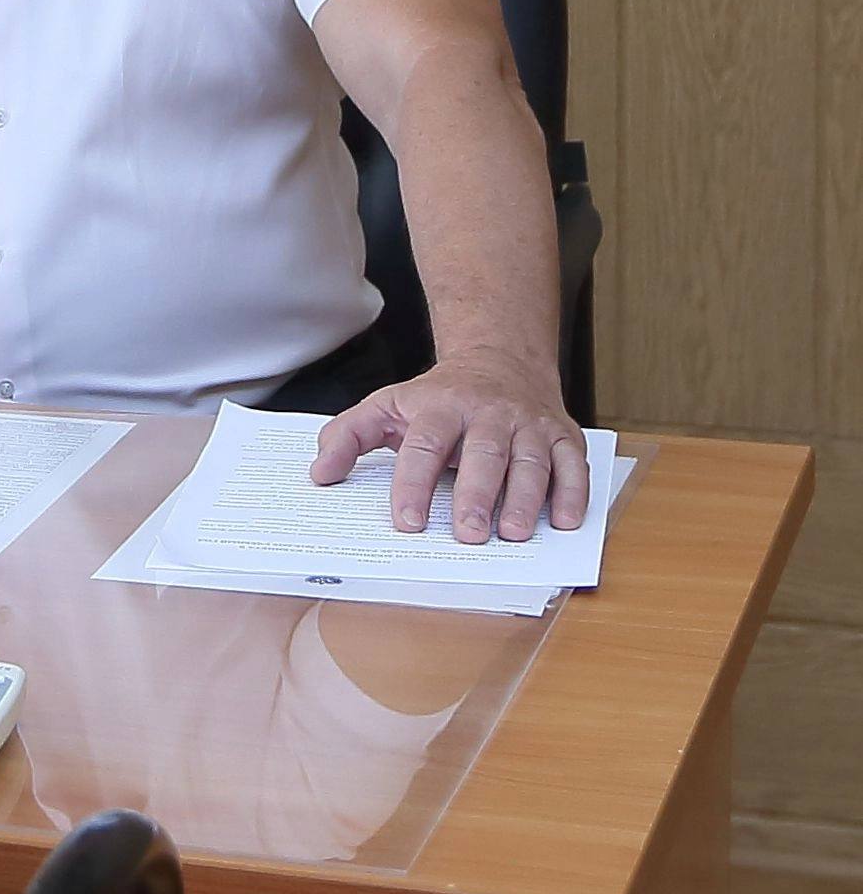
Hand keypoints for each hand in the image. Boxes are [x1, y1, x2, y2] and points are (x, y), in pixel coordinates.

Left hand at [309, 350, 587, 543]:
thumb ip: (347, 436)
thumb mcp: (386, 406)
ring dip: (525, 499)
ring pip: (530, 461)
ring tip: (514, 533)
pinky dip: (573, 492)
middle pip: (482, 453)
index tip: (406, 520)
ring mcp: (529, 424)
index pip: (424, 445)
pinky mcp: (562, 436)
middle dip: (476, 494)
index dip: (414, 483)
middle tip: (468, 534)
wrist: (500, 360)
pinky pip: (573, 464)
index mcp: (440, 406)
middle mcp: (488, 413)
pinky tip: (565, 521)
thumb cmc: (438, 397)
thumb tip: (320, 474)